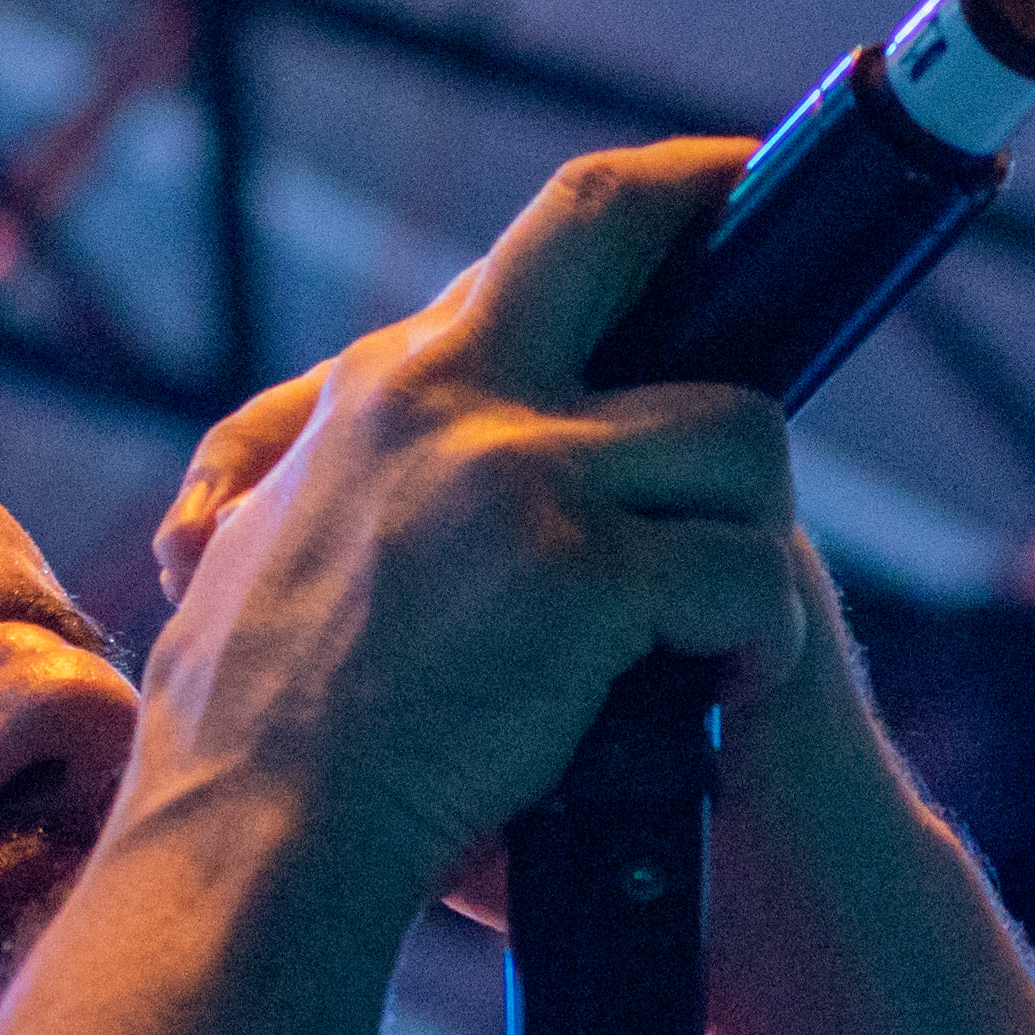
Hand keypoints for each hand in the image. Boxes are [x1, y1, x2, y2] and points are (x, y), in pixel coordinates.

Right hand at [139, 140, 808, 915]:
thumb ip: (303, 474)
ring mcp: (522, 480)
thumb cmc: (246, 736)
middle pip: (617, 226)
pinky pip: (745, 571)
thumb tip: (296, 452)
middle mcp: (454, 397)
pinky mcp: (581, 581)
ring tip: (739, 602)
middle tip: (789, 264)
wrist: (253, 836)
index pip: (538, 244)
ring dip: (761, 517)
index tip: (706, 198)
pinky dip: (764, 632)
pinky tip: (739, 675)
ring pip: (736, 428)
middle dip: (710, 217)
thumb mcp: (248, 550)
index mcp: (389, 387)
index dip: (643, 210)